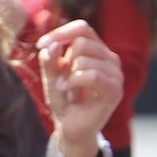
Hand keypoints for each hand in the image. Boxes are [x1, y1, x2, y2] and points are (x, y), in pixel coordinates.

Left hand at [37, 19, 122, 156]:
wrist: (71, 128)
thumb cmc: (64, 100)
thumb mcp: (52, 76)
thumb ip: (50, 59)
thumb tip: (52, 45)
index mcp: (98, 50)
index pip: (82, 28)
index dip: (60, 32)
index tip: (41, 45)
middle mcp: (111, 59)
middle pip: (82, 42)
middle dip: (64, 60)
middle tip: (62, 78)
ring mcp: (116, 75)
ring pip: (85, 59)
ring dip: (68, 75)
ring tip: (66, 88)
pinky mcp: (115, 91)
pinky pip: (92, 75)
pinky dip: (74, 82)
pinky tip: (68, 91)